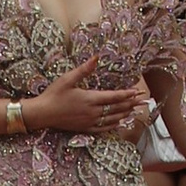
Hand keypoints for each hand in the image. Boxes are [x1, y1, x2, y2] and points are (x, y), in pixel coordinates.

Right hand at [26, 61, 150, 140]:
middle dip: (131, 103)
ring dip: (125, 114)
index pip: (114, 96)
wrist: (42, 114)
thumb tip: (96, 58)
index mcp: (90, 98)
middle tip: (143, 101)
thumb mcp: (67, 79)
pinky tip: (119, 122)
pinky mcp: (85, 128)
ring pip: (113, 118)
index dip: (127, 94)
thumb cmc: (53, 95)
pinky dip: (114, 125)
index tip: (137, 91)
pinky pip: (104, 128)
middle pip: (117, 108)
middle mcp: (92, 112)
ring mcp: (89, 121)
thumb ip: (84, 69)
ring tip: (135, 110)